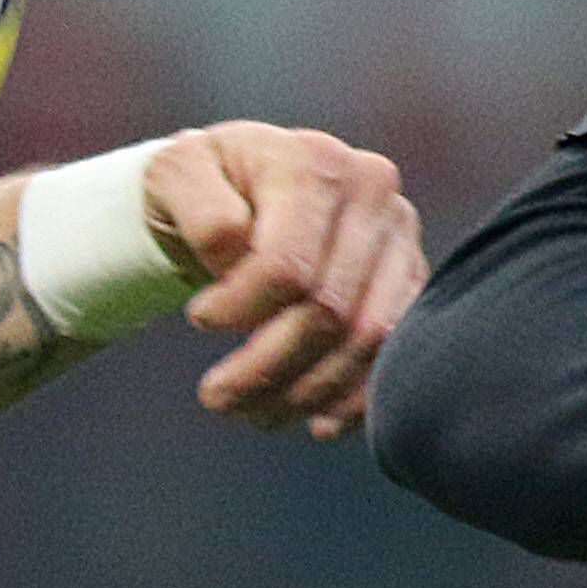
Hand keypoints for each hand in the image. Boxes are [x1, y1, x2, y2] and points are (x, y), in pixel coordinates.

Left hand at [143, 121, 422, 438]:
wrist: (240, 183)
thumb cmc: (204, 181)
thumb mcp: (175, 173)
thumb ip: (200, 209)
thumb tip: (234, 252)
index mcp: (317, 164)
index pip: (287, 267)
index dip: (239, 310)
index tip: (198, 320)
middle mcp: (373, 193)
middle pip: (328, 310)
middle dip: (266, 368)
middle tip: (216, 398)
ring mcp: (400, 236)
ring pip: (366, 339)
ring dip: (307, 392)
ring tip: (254, 414)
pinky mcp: (410, 276)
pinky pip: (394, 351)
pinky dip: (356, 396)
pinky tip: (318, 423)